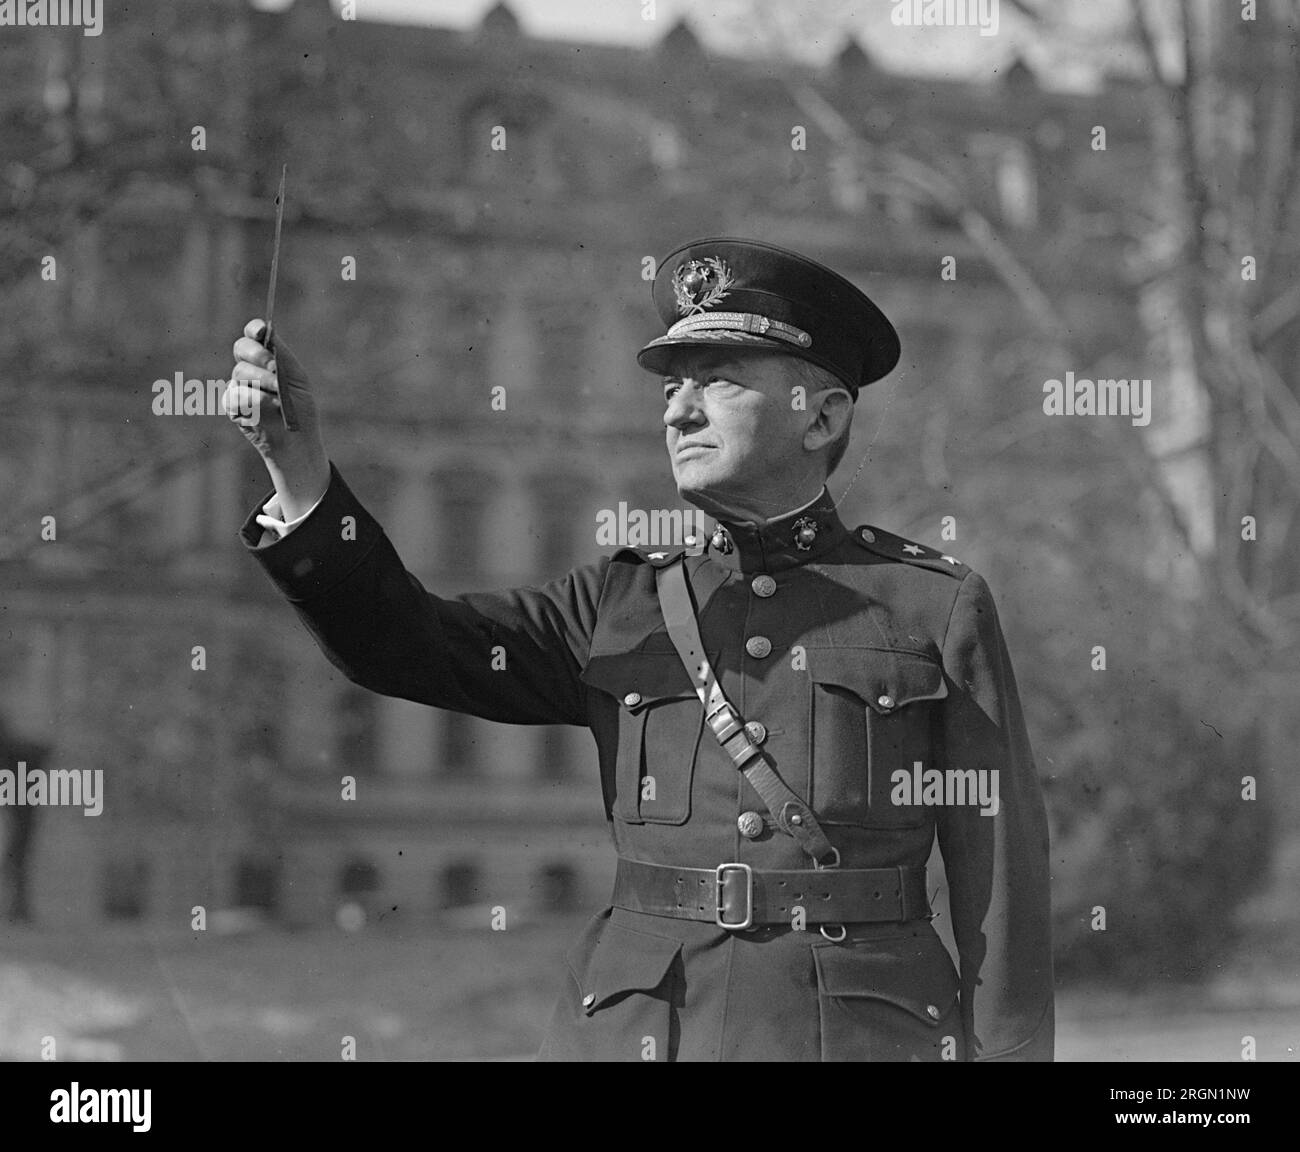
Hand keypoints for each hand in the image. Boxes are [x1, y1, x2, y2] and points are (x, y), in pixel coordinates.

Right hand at [224, 318, 329, 519]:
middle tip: (275, 367)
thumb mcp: (296, 379)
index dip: (254, 329)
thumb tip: (267, 332)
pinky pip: (235, 394)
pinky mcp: (232, 406)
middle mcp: (249, 369)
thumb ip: (282, 356)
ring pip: (240, 372)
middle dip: (258, 354)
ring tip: (279, 394)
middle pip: (242, 348)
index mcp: (265, 359)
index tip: (261, 332)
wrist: (297, 441)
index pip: (252, 336)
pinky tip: (268, 406)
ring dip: (262, 381)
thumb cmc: (299, 409)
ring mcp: (238, 386)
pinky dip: (253, 399)